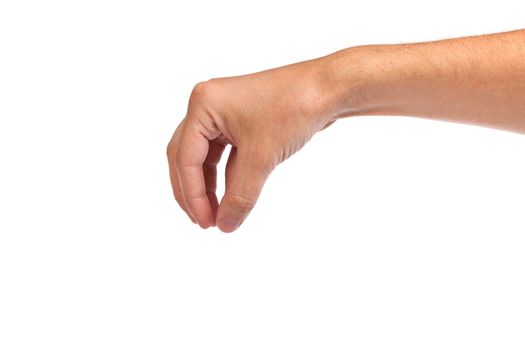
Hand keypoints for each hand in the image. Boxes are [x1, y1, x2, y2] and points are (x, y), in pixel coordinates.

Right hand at [167, 59, 336, 231]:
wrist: (328, 88)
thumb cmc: (293, 109)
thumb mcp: (262, 157)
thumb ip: (241, 195)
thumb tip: (225, 226)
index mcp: (203, 105)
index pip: (186, 158)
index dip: (192, 195)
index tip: (205, 223)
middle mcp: (207, 105)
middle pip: (188, 156)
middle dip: (194, 191)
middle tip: (203, 222)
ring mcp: (224, 112)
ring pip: (205, 157)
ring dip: (209, 186)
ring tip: (215, 214)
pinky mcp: (241, 120)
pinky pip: (225, 153)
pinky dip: (226, 176)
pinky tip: (230, 197)